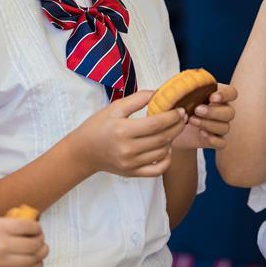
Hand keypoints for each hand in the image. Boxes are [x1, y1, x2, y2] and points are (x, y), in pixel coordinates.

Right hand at [0, 216, 47, 266]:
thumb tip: (4, 223)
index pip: (31, 226)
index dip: (37, 227)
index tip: (36, 228)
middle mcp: (4, 245)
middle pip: (36, 245)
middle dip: (42, 243)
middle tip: (40, 242)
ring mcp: (2, 263)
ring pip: (32, 262)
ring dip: (39, 259)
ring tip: (38, 256)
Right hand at [70, 90, 186, 177]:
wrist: (83, 151)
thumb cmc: (98, 126)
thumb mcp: (114, 107)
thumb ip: (138, 99)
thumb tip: (159, 93)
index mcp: (123, 130)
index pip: (156, 124)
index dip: (172, 116)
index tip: (180, 109)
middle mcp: (128, 149)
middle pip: (163, 138)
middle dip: (177, 126)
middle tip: (182, 117)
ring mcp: (131, 164)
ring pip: (162, 153)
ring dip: (172, 140)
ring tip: (171, 130)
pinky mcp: (133, 173)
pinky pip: (157, 170)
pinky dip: (167, 160)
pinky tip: (166, 149)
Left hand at [172, 83, 236, 149]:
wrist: (171, 128)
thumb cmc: (176, 108)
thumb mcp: (174, 96)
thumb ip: (177, 90)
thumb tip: (173, 86)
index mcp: (216, 96)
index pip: (232, 93)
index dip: (225, 95)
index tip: (212, 97)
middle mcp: (222, 111)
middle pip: (230, 112)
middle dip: (213, 112)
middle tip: (197, 110)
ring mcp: (219, 127)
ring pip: (225, 127)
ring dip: (209, 124)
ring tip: (191, 121)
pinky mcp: (215, 141)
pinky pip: (222, 143)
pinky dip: (213, 139)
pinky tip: (202, 134)